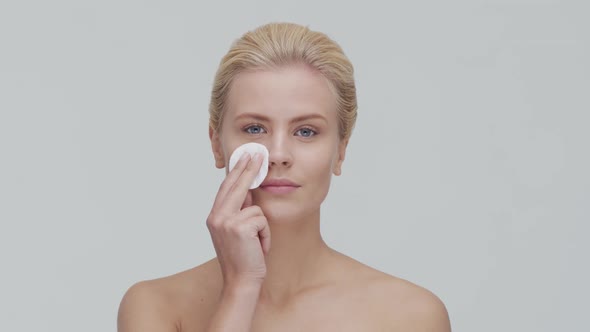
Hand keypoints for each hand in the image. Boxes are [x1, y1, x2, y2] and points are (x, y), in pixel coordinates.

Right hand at [206, 153, 270, 287]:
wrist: (241, 281)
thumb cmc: (243, 258)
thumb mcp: (237, 232)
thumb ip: (239, 211)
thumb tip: (248, 191)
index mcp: (214, 216)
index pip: (226, 188)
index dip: (236, 171)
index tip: (243, 157)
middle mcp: (216, 217)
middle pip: (235, 186)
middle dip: (248, 168)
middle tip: (257, 153)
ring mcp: (226, 221)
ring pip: (255, 207)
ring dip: (262, 227)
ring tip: (257, 244)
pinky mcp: (239, 227)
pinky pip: (262, 220)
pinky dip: (265, 235)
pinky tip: (259, 248)